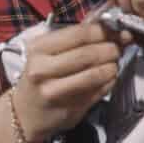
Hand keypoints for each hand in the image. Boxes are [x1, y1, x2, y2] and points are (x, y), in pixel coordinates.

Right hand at [11, 19, 126, 142]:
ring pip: (95, 74)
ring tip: (113, 64)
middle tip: (117, 48)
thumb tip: (110, 29)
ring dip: (112, 66)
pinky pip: (99, 91)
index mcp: (38, 49)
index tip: (116, 32)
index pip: (79, 33)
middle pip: (88, 54)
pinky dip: (110, 81)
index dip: (103, 31)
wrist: (26, 114)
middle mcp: (42, 70)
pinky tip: (109, 78)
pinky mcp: (69, 108)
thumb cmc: (40, 78)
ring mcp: (55, 91)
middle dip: (111, 49)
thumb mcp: (46, 53)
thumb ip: (74, 40)